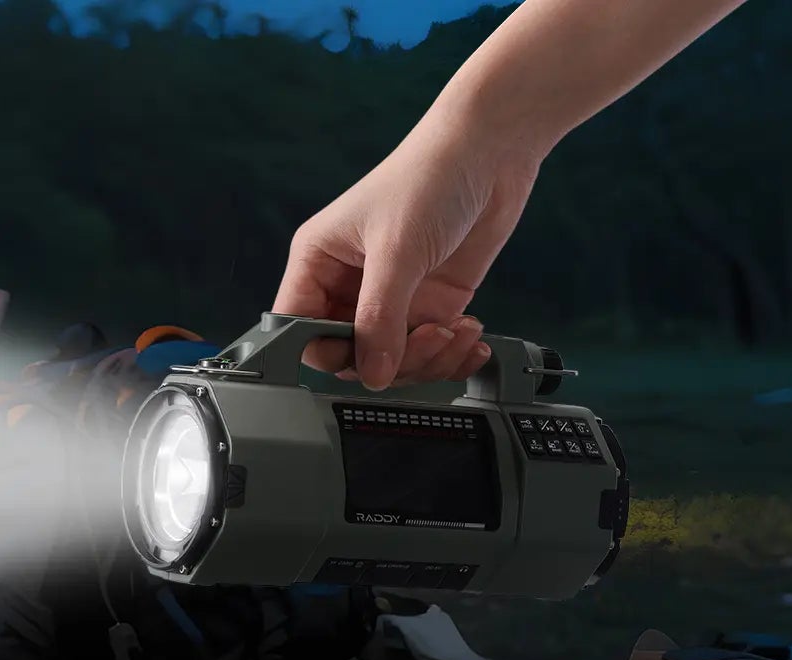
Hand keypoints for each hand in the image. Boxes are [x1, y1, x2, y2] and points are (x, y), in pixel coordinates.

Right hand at [273, 114, 542, 390]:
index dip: (328, 352)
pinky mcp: (429, 307)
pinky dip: (452, 357)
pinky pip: (430, 354)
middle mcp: (350, 286)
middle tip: (427, 339)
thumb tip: (373, 375)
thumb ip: (381, 318)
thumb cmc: (430, 174)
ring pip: (394, 364)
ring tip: (457, 333)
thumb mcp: (397, 249)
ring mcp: (393, 300)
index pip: (300, 331)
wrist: (492, 151)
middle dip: (394, 361)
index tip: (365, 358)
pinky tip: (470, 339)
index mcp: (319, 262)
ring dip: (430, 361)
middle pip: (351, 357)